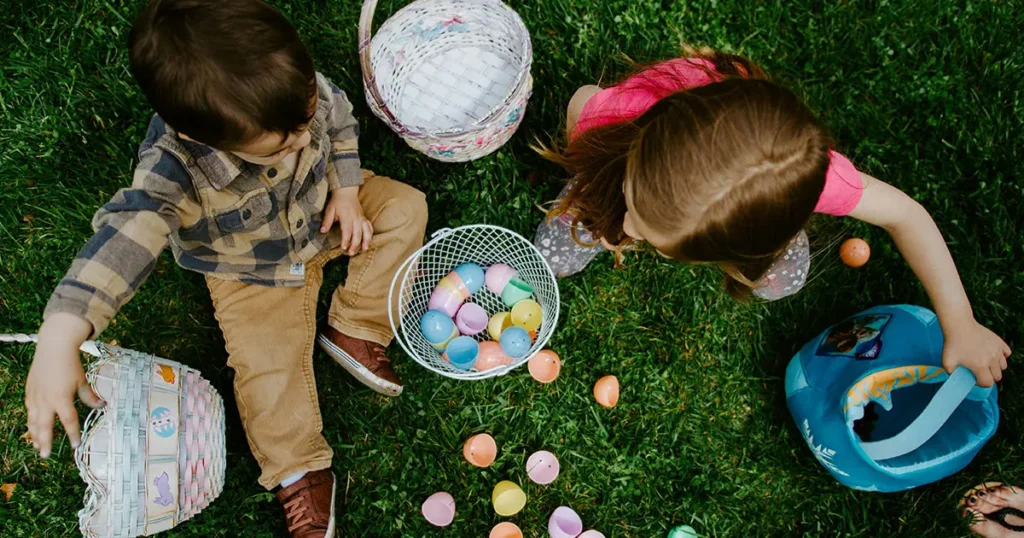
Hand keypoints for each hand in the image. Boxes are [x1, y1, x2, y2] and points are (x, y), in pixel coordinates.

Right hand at [25, 313, 104, 457]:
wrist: (53, 347)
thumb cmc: (70, 364)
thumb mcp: (82, 381)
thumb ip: (89, 396)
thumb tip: (101, 406)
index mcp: (61, 398)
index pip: (68, 421)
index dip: (72, 434)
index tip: (75, 445)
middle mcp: (46, 400)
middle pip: (44, 427)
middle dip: (45, 442)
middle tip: (45, 456)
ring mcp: (35, 396)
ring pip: (33, 421)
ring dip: (34, 435)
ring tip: (37, 446)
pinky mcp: (29, 392)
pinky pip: (29, 411)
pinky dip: (30, 421)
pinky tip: (32, 428)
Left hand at [320, 186, 371, 255]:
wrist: (347, 191)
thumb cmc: (337, 201)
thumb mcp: (329, 209)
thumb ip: (327, 221)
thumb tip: (322, 231)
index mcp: (346, 216)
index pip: (347, 230)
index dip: (346, 240)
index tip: (343, 247)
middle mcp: (356, 218)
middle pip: (357, 233)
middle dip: (355, 244)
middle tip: (350, 253)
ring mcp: (361, 218)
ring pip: (366, 231)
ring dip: (366, 241)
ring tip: (364, 249)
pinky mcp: (364, 218)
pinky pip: (369, 227)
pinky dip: (370, 235)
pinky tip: (368, 242)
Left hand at [941, 317, 1010, 386]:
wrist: (960, 325)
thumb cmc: (952, 343)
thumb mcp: (947, 361)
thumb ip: (951, 374)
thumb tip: (956, 378)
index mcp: (980, 366)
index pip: (988, 383)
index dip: (980, 383)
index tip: (974, 378)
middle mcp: (992, 359)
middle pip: (997, 376)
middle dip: (989, 377)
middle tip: (979, 372)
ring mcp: (997, 350)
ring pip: (1003, 366)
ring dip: (996, 368)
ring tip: (986, 363)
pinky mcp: (999, 342)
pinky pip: (1007, 353)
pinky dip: (1002, 356)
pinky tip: (992, 354)